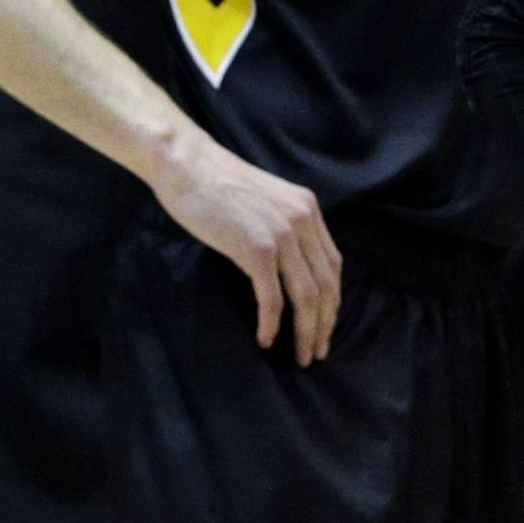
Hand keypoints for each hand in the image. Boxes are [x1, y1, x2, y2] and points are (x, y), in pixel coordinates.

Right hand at [150, 135, 341, 366]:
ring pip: (306, 295)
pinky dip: (272, 322)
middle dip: (325, 323)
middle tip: (318, 352)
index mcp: (309, 210)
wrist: (190, 167)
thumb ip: (284, 227)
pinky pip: (272, 297)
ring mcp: (282, 235)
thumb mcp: (267, 202)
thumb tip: (289, 265)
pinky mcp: (257, 249)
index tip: (326, 325)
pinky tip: (267, 339)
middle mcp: (304, 222)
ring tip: (300, 355)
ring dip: (306, 331)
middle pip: (326, 285)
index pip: (333, 265)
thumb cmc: (219, 186)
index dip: (332, 300)